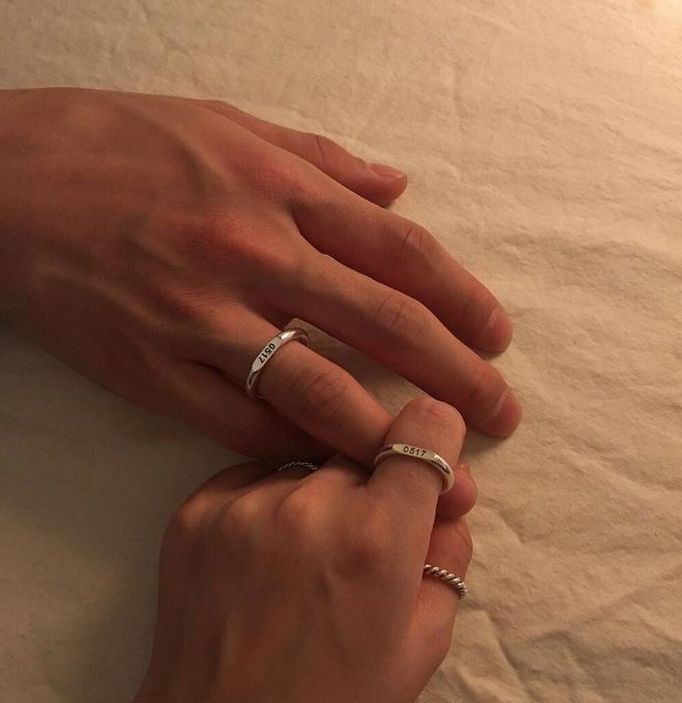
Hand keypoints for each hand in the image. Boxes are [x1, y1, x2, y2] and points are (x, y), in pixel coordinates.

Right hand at [0, 88, 519, 465]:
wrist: (10, 180)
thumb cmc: (125, 145)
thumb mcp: (233, 126)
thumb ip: (325, 161)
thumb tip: (398, 187)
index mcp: (280, 189)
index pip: (399, 252)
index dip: (460, 298)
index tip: (498, 337)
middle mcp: (253, 252)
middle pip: (381, 322)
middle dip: (453, 373)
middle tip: (501, 415)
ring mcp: (204, 315)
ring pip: (318, 385)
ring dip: (388, 429)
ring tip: (440, 465)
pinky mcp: (156, 368)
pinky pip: (243, 420)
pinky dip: (298, 445)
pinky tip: (340, 465)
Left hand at [120, 398, 473, 702]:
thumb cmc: (335, 701)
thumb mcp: (424, 642)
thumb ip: (447, 553)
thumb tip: (442, 499)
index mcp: (376, 538)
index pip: (423, 430)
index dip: (435, 440)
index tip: (428, 459)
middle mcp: (309, 505)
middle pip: (361, 450)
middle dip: (374, 484)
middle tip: (361, 541)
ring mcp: (244, 503)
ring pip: (306, 462)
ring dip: (319, 494)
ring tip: (304, 556)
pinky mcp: (196, 509)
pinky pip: (253, 477)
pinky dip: (268, 501)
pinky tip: (264, 554)